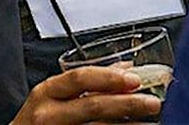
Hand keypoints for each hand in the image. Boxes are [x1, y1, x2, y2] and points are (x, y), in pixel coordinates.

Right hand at [10, 66, 161, 124]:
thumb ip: (86, 82)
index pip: (80, 78)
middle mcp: (48, 114)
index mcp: (47, 92)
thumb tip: (124, 68)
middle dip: (127, 104)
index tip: (135, 79)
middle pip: (93, 106)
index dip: (109, 78)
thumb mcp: (53, 96)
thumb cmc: (36, 120)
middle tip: (152, 103)